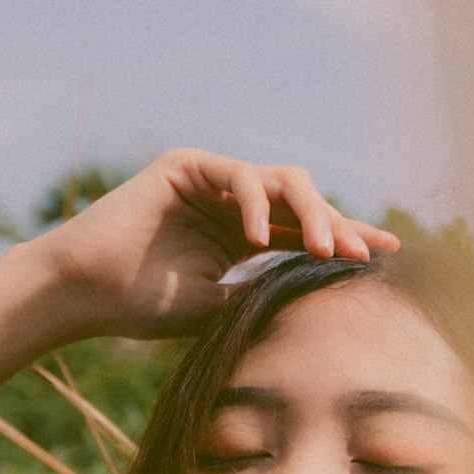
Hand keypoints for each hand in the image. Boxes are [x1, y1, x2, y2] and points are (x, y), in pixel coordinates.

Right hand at [26, 148, 400, 339]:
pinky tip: (256, 236)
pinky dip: (252, 201)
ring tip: (323, 248)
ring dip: (309, 212)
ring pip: (280, 180)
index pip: (302, 232)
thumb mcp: (219, 307)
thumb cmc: (142, 308)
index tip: (387, 255)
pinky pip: (237, 174)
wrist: (86, 295)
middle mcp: (230, 204)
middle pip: (301, 201)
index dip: (344, 239)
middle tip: (360, 255)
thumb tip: (319, 294)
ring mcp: (210, 181)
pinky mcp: (186, 165)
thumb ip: (263, 291)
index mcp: (239, 237)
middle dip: (336, 226)